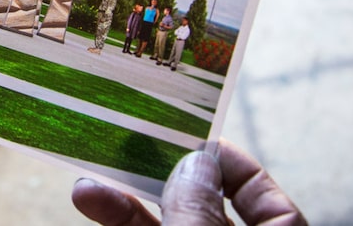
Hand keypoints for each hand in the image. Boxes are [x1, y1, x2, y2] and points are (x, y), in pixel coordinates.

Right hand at [71, 139, 305, 224]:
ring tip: (87, 184)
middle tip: (128, 144)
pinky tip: (90, 200)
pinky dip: (116, 223)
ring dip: (123, 202)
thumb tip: (195, 163)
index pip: (265, 201)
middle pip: (201, 208)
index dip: (231, 164)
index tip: (191, 135)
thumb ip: (199, 214)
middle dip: (160, 176)